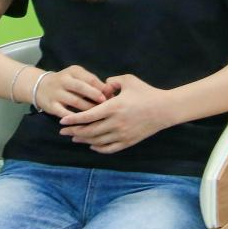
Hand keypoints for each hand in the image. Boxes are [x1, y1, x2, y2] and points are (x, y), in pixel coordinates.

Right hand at [31, 65, 111, 116]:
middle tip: (106, 104)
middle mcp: (64, 80)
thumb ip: (92, 82)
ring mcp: (56, 93)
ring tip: (99, 115)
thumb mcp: (77, 76)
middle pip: (82, 88)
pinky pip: (65, 113)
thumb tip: (110, 92)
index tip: (112, 95)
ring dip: (88, 109)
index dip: (102, 87)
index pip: (90, 78)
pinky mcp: (51, 105)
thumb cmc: (66, 82)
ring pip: (75, 102)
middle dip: (95, 96)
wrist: (40, 86)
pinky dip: (75, 118)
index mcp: (73, 71)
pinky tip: (84, 122)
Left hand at [58, 74, 172, 152]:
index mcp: (114, 107)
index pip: (88, 115)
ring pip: (97, 141)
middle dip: (74, 131)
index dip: (74, 119)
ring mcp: (122, 134)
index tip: (63, 120)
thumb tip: (103, 86)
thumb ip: (113, 80)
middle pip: (89, 131)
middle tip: (63, 131)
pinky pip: (109, 148)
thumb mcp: (129, 80)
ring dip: (84, 140)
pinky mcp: (128, 141)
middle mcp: (116, 122)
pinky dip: (98, 148)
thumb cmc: (146, 93)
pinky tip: (92, 145)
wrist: (165, 109)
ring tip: (74, 138)